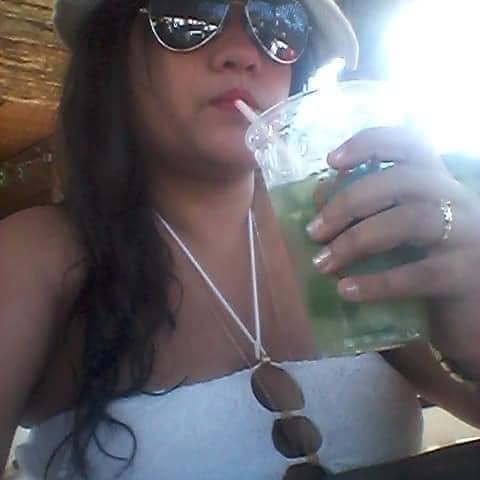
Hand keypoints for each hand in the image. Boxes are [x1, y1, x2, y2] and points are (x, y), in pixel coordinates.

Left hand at [307, 127, 479, 302]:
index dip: (369, 144)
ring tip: (323, 264)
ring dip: (356, 241)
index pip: (409, 144)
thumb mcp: (393, 229)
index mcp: (435, 181)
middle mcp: (455, 198)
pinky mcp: (465, 274)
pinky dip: (376, 283)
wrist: (467, 307)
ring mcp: (465, 234)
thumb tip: (320, 195)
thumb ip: (361, 209)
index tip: (330, 161)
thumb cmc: (424, 261)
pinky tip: (346, 291)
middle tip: (314, 232)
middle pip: (401, 181)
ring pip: (409, 221)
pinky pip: (418, 274)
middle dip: (347, 203)